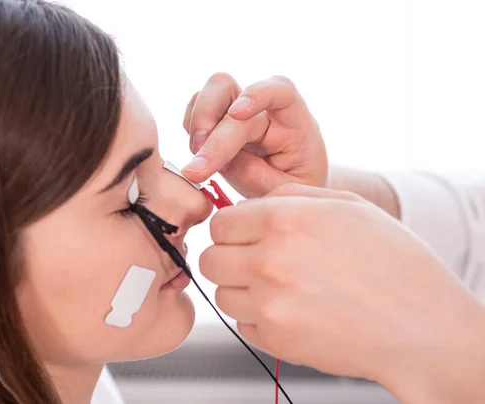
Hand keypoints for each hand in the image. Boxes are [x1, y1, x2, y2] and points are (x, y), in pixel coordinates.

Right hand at [182, 73, 327, 197]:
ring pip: (209, 93)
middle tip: (197, 153)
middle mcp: (263, 109)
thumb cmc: (294, 186)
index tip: (237, 113)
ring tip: (196, 156)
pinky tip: (197, 154)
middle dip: (206, 118)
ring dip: (196, 122)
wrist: (287, 192)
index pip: (280, 90)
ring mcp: (238, 112)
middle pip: (227, 87)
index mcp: (294, 121)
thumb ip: (254, 175)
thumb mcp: (283, 189)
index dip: (257, 94)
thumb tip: (220, 161)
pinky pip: (196, 112)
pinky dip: (191, 129)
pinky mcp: (220, 123)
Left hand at [199, 184, 484, 402]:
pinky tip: (292, 312)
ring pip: (222, 294)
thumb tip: (251, 202)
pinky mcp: (276, 339)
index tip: (244, 237)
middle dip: (229, 259)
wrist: (422, 327)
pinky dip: (259, 320)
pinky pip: (243, 325)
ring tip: (280, 289)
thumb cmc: (393, 264)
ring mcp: (270, 303)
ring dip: (242, 291)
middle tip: (256, 262)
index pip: (220, 222)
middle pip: (211, 259)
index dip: (232, 229)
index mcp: (286, 220)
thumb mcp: (349, 207)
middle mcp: (270, 260)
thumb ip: (291, 196)